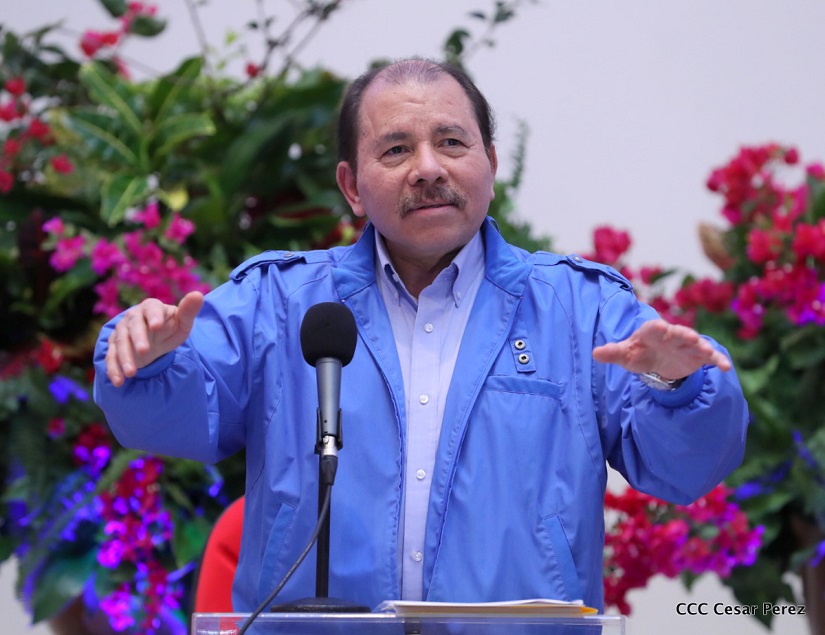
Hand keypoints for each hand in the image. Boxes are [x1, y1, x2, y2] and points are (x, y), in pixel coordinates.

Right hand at [105, 291, 203, 386]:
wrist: (154, 338)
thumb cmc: (170, 327)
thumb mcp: (182, 322)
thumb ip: (189, 310)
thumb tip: (198, 295)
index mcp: (151, 307)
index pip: (151, 309)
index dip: (154, 316)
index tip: (157, 326)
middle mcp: (133, 317)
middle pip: (133, 326)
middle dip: (138, 339)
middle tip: (145, 351)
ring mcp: (121, 331)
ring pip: (120, 343)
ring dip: (125, 358)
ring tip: (132, 373)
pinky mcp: (114, 346)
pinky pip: (111, 357)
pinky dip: (113, 369)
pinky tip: (119, 381)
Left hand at [592, 319, 730, 378]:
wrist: (658, 361)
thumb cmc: (639, 353)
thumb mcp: (626, 355)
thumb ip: (613, 353)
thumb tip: (595, 353)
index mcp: (651, 332)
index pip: (653, 329)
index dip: (656, 328)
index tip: (659, 327)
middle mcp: (671, 336)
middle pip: (677, 333)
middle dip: (682, 334)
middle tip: (690, 337)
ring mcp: (687, 345)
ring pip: (696, 343)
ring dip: (701, 346)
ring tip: (705, 349)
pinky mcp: (698, 356)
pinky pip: (710, 357)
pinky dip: (718, 360)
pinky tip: (726, 367)